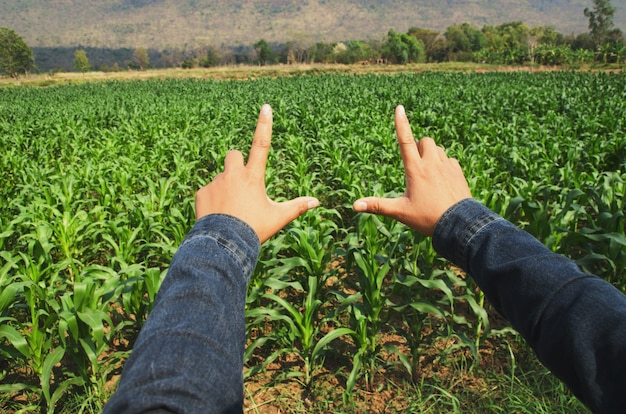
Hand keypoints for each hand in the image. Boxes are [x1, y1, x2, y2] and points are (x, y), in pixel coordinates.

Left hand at [195, 104, 318, 243]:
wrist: (224, 243)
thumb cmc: (254, 229)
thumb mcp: (277, 218)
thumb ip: (296, 207)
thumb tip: (316, 202)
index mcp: (253, 176)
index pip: (261, 144)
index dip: (264, 124)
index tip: (265, 107)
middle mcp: (233, 174)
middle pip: (233, 155)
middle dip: (237, 164)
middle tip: (240, 184)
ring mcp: (215, 182)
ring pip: (221, 176)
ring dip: (225, 186)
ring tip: (229, 210)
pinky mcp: (201, 192)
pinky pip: (207, 191)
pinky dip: (212, 200)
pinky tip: (216, 216)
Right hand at [352, 105, 471, 235]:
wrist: (459, 225)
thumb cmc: (427, 218)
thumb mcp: (400, 212)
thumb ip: (377, 206)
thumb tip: (354, 206)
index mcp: (415, 169)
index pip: (405, 140)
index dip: (401, 123)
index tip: (399, 108)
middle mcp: (431, 163)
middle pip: (425, 141)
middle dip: (419, 147)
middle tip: (416, 166)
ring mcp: (447, 166)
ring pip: (438, 149)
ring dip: (431, 155)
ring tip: (429, 175)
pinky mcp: (458, 171)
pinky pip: (450, 159)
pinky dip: (444, 164)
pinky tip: (442, 180)